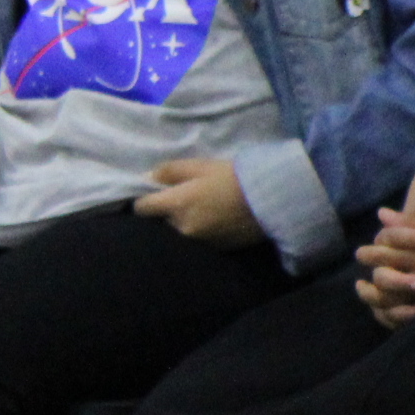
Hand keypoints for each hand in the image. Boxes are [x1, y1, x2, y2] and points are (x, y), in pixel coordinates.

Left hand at [135, 155, 264, 246]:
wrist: (271, 199)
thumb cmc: (234, 177)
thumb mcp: (202, 165)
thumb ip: (171, 170)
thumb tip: (150, 177)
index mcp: (177, 204)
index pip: (143, 208)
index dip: (145, 199)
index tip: (154, 194)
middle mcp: (183, 227)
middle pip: (163, 221)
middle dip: (170, 211)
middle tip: (188, 197)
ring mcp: (200, 241)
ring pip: (181, 231)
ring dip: (187, 221)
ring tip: (206, 209)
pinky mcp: (216, 249)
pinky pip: (200, 239)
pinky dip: (204, 230)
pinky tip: (219, 219)